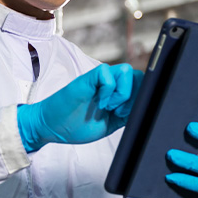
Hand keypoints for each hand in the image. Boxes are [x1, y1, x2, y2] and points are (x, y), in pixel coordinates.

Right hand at [18, 64, 142, 151]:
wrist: (52, 127)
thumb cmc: (75, 126)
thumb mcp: (109, 124)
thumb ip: (126, 116)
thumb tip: (145, 111)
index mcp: (116, 94)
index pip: (140, 85)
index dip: (143, 97)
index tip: (133, 114)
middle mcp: (110, 84)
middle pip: (138, 76)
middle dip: (136, 96)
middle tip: (120, 113)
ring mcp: (99, 80)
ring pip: (127, 70)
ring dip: (123, 92)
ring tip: (110, 108)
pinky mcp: (88, 78)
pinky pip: (108, 73)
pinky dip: (109, 90)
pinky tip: (101, 102)